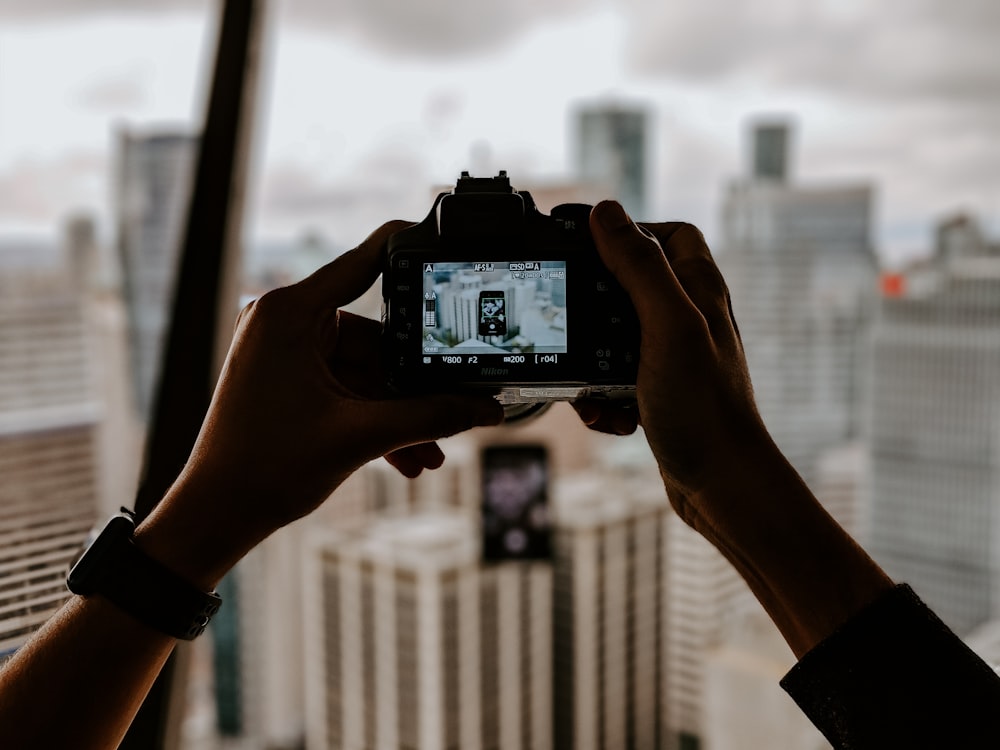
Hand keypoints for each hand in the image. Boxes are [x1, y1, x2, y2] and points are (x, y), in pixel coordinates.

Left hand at [136, 222, 503, 585]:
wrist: (217, 515)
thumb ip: (429, 416)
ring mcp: (285, 352)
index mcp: (289, 314)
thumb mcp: (361, 436)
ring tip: (430, 452)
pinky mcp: (289, 379)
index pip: (362, 264)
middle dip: (413, 387)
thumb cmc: (264, 469)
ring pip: (366, 373)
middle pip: (375, 338)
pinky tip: (407, 457)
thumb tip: (484, 408)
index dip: (406, 250)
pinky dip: (373, 419)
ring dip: (398, 413)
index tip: (440, 234)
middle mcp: (284, 323)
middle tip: (453, 411)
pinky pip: (346, 389)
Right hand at [576, 201, 768, 512]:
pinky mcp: (658, 394)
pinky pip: (613, 382)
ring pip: (613, 339)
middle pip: (631, 286)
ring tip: (588, 386)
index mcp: (700, 291)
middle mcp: (690, 320)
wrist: (722, 487)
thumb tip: (606, 212)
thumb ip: (640, 268)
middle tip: (571, 321)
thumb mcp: (669, 327)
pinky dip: (602, 398)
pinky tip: (606, 416)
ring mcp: (674, 359)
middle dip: (594, 306)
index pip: (670, 235)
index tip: (589, 244)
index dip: (632, 231)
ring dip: (590, 362)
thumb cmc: (706, 409)